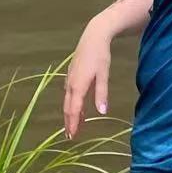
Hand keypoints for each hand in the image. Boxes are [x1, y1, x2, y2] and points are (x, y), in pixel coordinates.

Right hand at [64, 18, 111, 138]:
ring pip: (68, 100)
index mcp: (78, 85)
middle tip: (70, 136)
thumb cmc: (100, 55)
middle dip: (68, 122)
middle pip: (68, 107)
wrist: (93, 36)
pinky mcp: (72, 74)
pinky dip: (72, 103)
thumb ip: (102, 94)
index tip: (72, 136)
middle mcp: (71, 84)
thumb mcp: (103, 74)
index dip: (73, 123)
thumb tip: (102, 113)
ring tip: (74, 125)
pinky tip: (76, 106)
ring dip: (70, 113)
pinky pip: (69, 93)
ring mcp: (70, 78)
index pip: (73, 109)